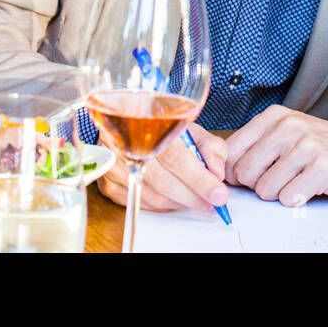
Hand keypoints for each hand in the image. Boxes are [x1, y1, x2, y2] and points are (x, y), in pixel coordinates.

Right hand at [96, 122, 228, 212]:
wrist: (122, 122)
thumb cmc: (159, 125)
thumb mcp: (189, 126)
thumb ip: (209, 147)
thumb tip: (217, 173)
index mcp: (150, 127)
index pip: (177, 160)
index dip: (200, 180)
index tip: (219, 195)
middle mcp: (127, 148)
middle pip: (165, 183)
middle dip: (194, 197)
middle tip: (214, 202)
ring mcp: (115, 168)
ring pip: (154, 197)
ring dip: (180, 202)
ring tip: (199, 200)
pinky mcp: (108, 185)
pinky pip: (141, 203)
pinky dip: (163, 204)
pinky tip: (176, 198)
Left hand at [223, 105, 327, 206]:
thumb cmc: (327, 147)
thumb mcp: (288, 136)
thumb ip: (256, 147)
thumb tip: (220, 170)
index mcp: (275, 116)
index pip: (230, 152)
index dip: (235, 173)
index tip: (252, 176)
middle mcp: (289, 126)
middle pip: (244, 173)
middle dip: (259, 185)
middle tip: (283, 178)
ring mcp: (307, 145)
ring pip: (265, 189)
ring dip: (281, 193)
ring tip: (301, 180)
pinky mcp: (324, 167)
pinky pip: (290, 198)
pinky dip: (299, 199)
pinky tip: (313, 186)